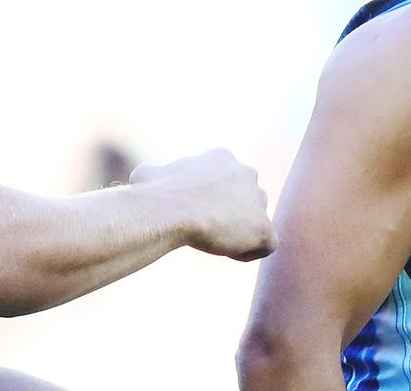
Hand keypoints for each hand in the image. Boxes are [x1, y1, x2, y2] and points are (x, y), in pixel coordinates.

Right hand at [129, 147, 276, 261]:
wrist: (173, 210)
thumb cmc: (157, 192)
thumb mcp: (148, 175)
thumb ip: (155, 174)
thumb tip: (145, 175)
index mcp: (222, 158)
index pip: (223, 178)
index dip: (211, 197)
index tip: (195, 211)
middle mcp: (246, 173)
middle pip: (245, 197)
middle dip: (231, 212)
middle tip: (208, 227)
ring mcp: (258, 200)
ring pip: (256, 219)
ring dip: (240, 231)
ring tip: (217, 242)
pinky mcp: (264, 228)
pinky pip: (265, 244)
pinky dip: (248, 251)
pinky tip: (227, 253)